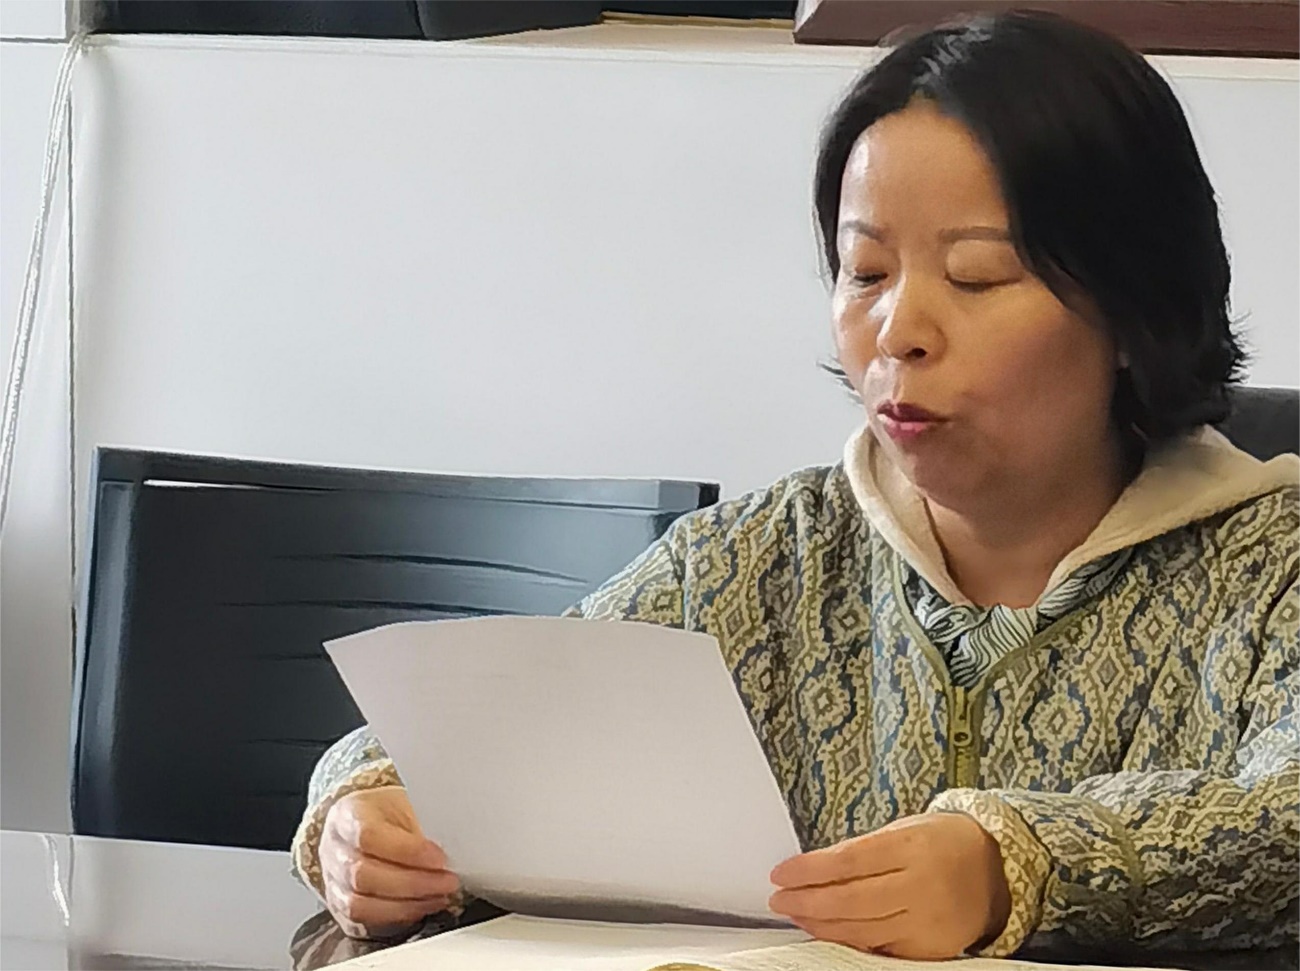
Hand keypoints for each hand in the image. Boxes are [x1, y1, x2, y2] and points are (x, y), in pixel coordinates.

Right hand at [320, 785, 460, 938]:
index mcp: (347, 816)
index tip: (440, 858)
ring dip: (407, 904)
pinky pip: (362, 920)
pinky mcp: (338, 905)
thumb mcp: (405, 804)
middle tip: (448, 882)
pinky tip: (422, 907)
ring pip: (361, 904)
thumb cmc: (386, 812)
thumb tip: (453, 851)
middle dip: (413, 883)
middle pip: (364, 875)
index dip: (407, 851)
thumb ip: (421, 827)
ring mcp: (332, 881)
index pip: (369, 836)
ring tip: (439, 897)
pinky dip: (396, 916)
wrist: (362, 821)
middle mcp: (334, 850)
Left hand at [768, 812, 1010, 959]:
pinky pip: (882, 949)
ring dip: (821, 925)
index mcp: (911, 846)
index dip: (808, 870)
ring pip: (862, 930)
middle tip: (778, 900)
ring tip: (797, 915)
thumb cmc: (940, 841)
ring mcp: (928, 921)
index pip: (846, 861)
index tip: (780, 874)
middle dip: (806, 902)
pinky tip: (828, 934)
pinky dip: (851, 942)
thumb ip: (861, 852)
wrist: (997, 868)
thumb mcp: (902, 830)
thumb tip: (812, 873)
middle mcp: (921, 885)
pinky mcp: (933, 948)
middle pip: (850, 900)